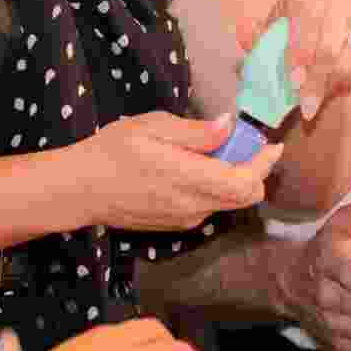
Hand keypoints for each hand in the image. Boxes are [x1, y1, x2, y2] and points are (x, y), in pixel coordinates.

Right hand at [66, 111, 282, 230]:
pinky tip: (196, 170)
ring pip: (229, 203)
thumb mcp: (152, 127)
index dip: (265, 165)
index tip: (273, 146)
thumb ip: (196, 132)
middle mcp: (195, 206)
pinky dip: (216, 189)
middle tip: (247, 147)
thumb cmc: (112, 151)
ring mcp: (186, 219)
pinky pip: (209, 207)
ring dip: (235, 180)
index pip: (247, 183)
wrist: (78, 190)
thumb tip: (228, 126)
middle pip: (246, 197)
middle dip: (255, 172)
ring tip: (218, 153)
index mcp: (191, 179)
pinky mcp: (176, 224)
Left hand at [239, 0, 350, 120]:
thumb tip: (245, 31)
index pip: (304, 23)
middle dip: (315, 82)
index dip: (298, 55)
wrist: (325, 18)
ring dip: (333, 85)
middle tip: (306, 108)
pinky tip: (340, 85)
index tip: (293, 83)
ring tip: (319, 98)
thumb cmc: (294, 28)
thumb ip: (258, 37)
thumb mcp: (273, 31)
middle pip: (328, 48)